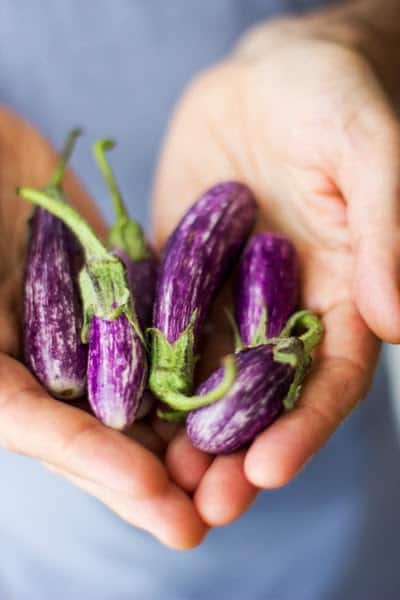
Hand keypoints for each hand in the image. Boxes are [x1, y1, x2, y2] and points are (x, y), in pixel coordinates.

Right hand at [0, 108, 206, 548]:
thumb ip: (4, 389)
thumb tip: (23, 427)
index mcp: (8, 377)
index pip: (58, 440)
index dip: (107, 475)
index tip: (167, 512)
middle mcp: (55, 358)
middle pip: (111, 426)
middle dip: (160, 471)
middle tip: (212, 514)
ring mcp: (94, 320)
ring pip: (147, 377)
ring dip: (190, 418)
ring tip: (243, 458)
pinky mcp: (125, 281)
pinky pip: (164, 315)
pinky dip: (196, 343)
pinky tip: (241, 367)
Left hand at [153, 16, 399, 526]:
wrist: (270, 72)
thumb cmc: (331, 99)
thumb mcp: (366, 149)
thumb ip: (385, 231)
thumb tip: (399, 321)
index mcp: (342, 294)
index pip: (329, 378)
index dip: (303, 427)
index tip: (267, 470)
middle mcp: (285, 308)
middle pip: (263, 395)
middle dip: (236, 451)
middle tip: (204, 502)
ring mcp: (230, 294)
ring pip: (207, 374)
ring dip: (184, 428)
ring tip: (156, 476)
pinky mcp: (181, 271)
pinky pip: (160, 324)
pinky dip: (143, 367)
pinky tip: (119, 403)